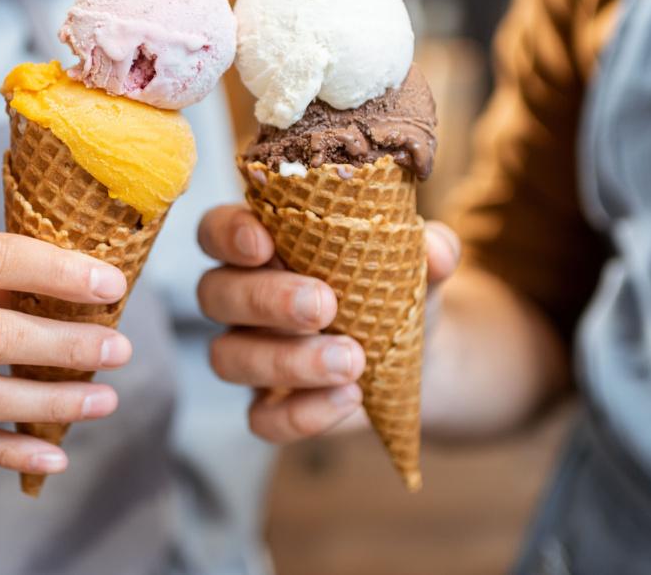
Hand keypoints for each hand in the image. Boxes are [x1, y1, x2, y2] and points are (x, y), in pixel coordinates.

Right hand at [197, 206, 459, 443]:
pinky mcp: (267, 407)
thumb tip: (435, 250)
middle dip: (266, 299)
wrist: (419, 358)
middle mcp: (240, 299)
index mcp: (261, 248)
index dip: (227, 234)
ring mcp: (248, 354)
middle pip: (215, 293)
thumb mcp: (415, 265)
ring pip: (228, 358)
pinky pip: (261, 418)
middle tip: (324, 306)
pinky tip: (351, 398)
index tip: (264, 242)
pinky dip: (303, 413)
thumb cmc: (394, 291)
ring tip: (352, 361)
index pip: (215, 231)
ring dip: (288, 361)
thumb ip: (427, 248)